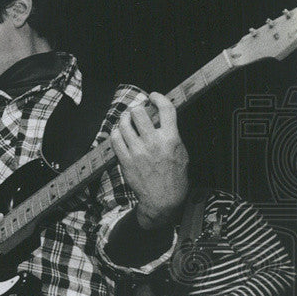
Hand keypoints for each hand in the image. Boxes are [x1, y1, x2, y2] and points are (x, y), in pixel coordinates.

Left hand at [109, 92, 188, 228]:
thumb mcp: (181, 152)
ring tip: (126, 120)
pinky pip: (115, 139)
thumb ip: (172, 134)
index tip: (153, 96)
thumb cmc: (175, 176)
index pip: (166, 109)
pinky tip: (119, 133)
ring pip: (123, 124)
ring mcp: (137, 152)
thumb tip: (162, 119)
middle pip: (138, 112)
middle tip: (136, 111)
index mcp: (171, 138)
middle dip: (136, 108)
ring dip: (124, 119)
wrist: (163, 199)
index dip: (158, 97)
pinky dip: (116, 132)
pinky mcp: (125, 161)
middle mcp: (154, 143)